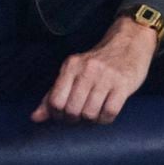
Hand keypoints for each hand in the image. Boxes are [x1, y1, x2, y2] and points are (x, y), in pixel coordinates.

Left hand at [31, 16, 156, 125]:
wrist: (128, 44)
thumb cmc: (97, 63)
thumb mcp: (73, 72)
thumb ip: (53, 94)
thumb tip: (34, 118)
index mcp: (70, 65)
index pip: (55, 101)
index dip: (58, 115)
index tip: (65, 115)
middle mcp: (86, 69)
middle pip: (72, 111)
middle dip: (75, 120)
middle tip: (81, 115)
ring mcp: (105, 76)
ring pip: (90, 114)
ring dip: (91, 120)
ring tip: (94, 112)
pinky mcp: (123, 84)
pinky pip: (109, 113)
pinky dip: (106, 119)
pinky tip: (106, 111)